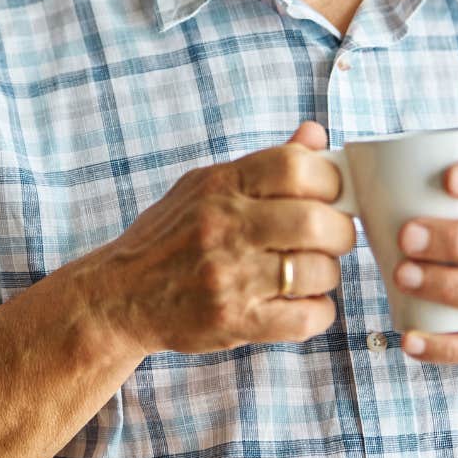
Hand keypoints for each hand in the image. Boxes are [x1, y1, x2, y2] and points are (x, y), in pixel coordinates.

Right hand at [84, 121, 357, 356]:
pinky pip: (306, 318)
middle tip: (333, 237)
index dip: (329, 179)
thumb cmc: (167, 238)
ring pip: (317, 271)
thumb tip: (315, 135)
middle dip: (339, 231)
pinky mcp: (233, 322)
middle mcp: (223, 227)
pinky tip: (303, 303)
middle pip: (315, 221)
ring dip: (327, 273)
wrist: (118, 296)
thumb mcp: (204, 186)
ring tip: (311, 272)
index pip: (296, 166)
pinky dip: (319, 311)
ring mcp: (228, 277)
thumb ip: (263, 165)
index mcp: (219, 185)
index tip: (331, 194)